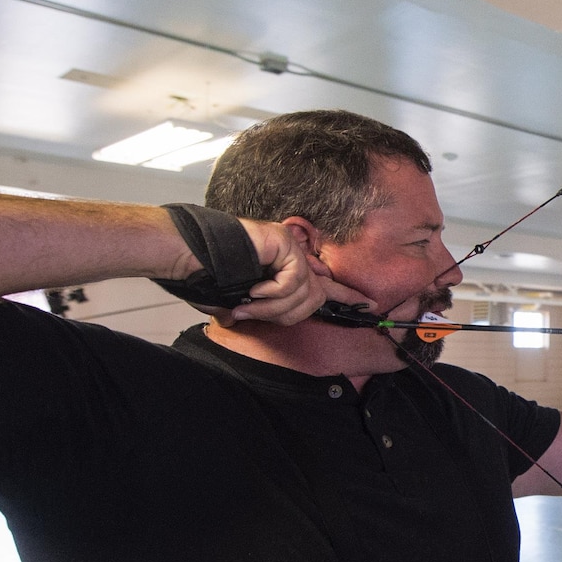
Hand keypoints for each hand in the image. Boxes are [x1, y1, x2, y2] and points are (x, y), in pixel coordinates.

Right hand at [219, 219, 370, 326]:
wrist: (190, 256)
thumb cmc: (208, 276)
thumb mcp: (241, 301)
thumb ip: (258, 309)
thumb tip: (253, 319)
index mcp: (288, 269)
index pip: (326, 286)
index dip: (348, 297)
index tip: (371, 306)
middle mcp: (294, 256)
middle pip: (313, 300)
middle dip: (283, 314)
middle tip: (253, 312)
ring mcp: (291, 246)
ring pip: (303, 294)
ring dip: (273, 307)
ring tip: (248, 303)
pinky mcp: (285, 242)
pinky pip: (293, 282)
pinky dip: (273, 293)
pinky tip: (254, 288)